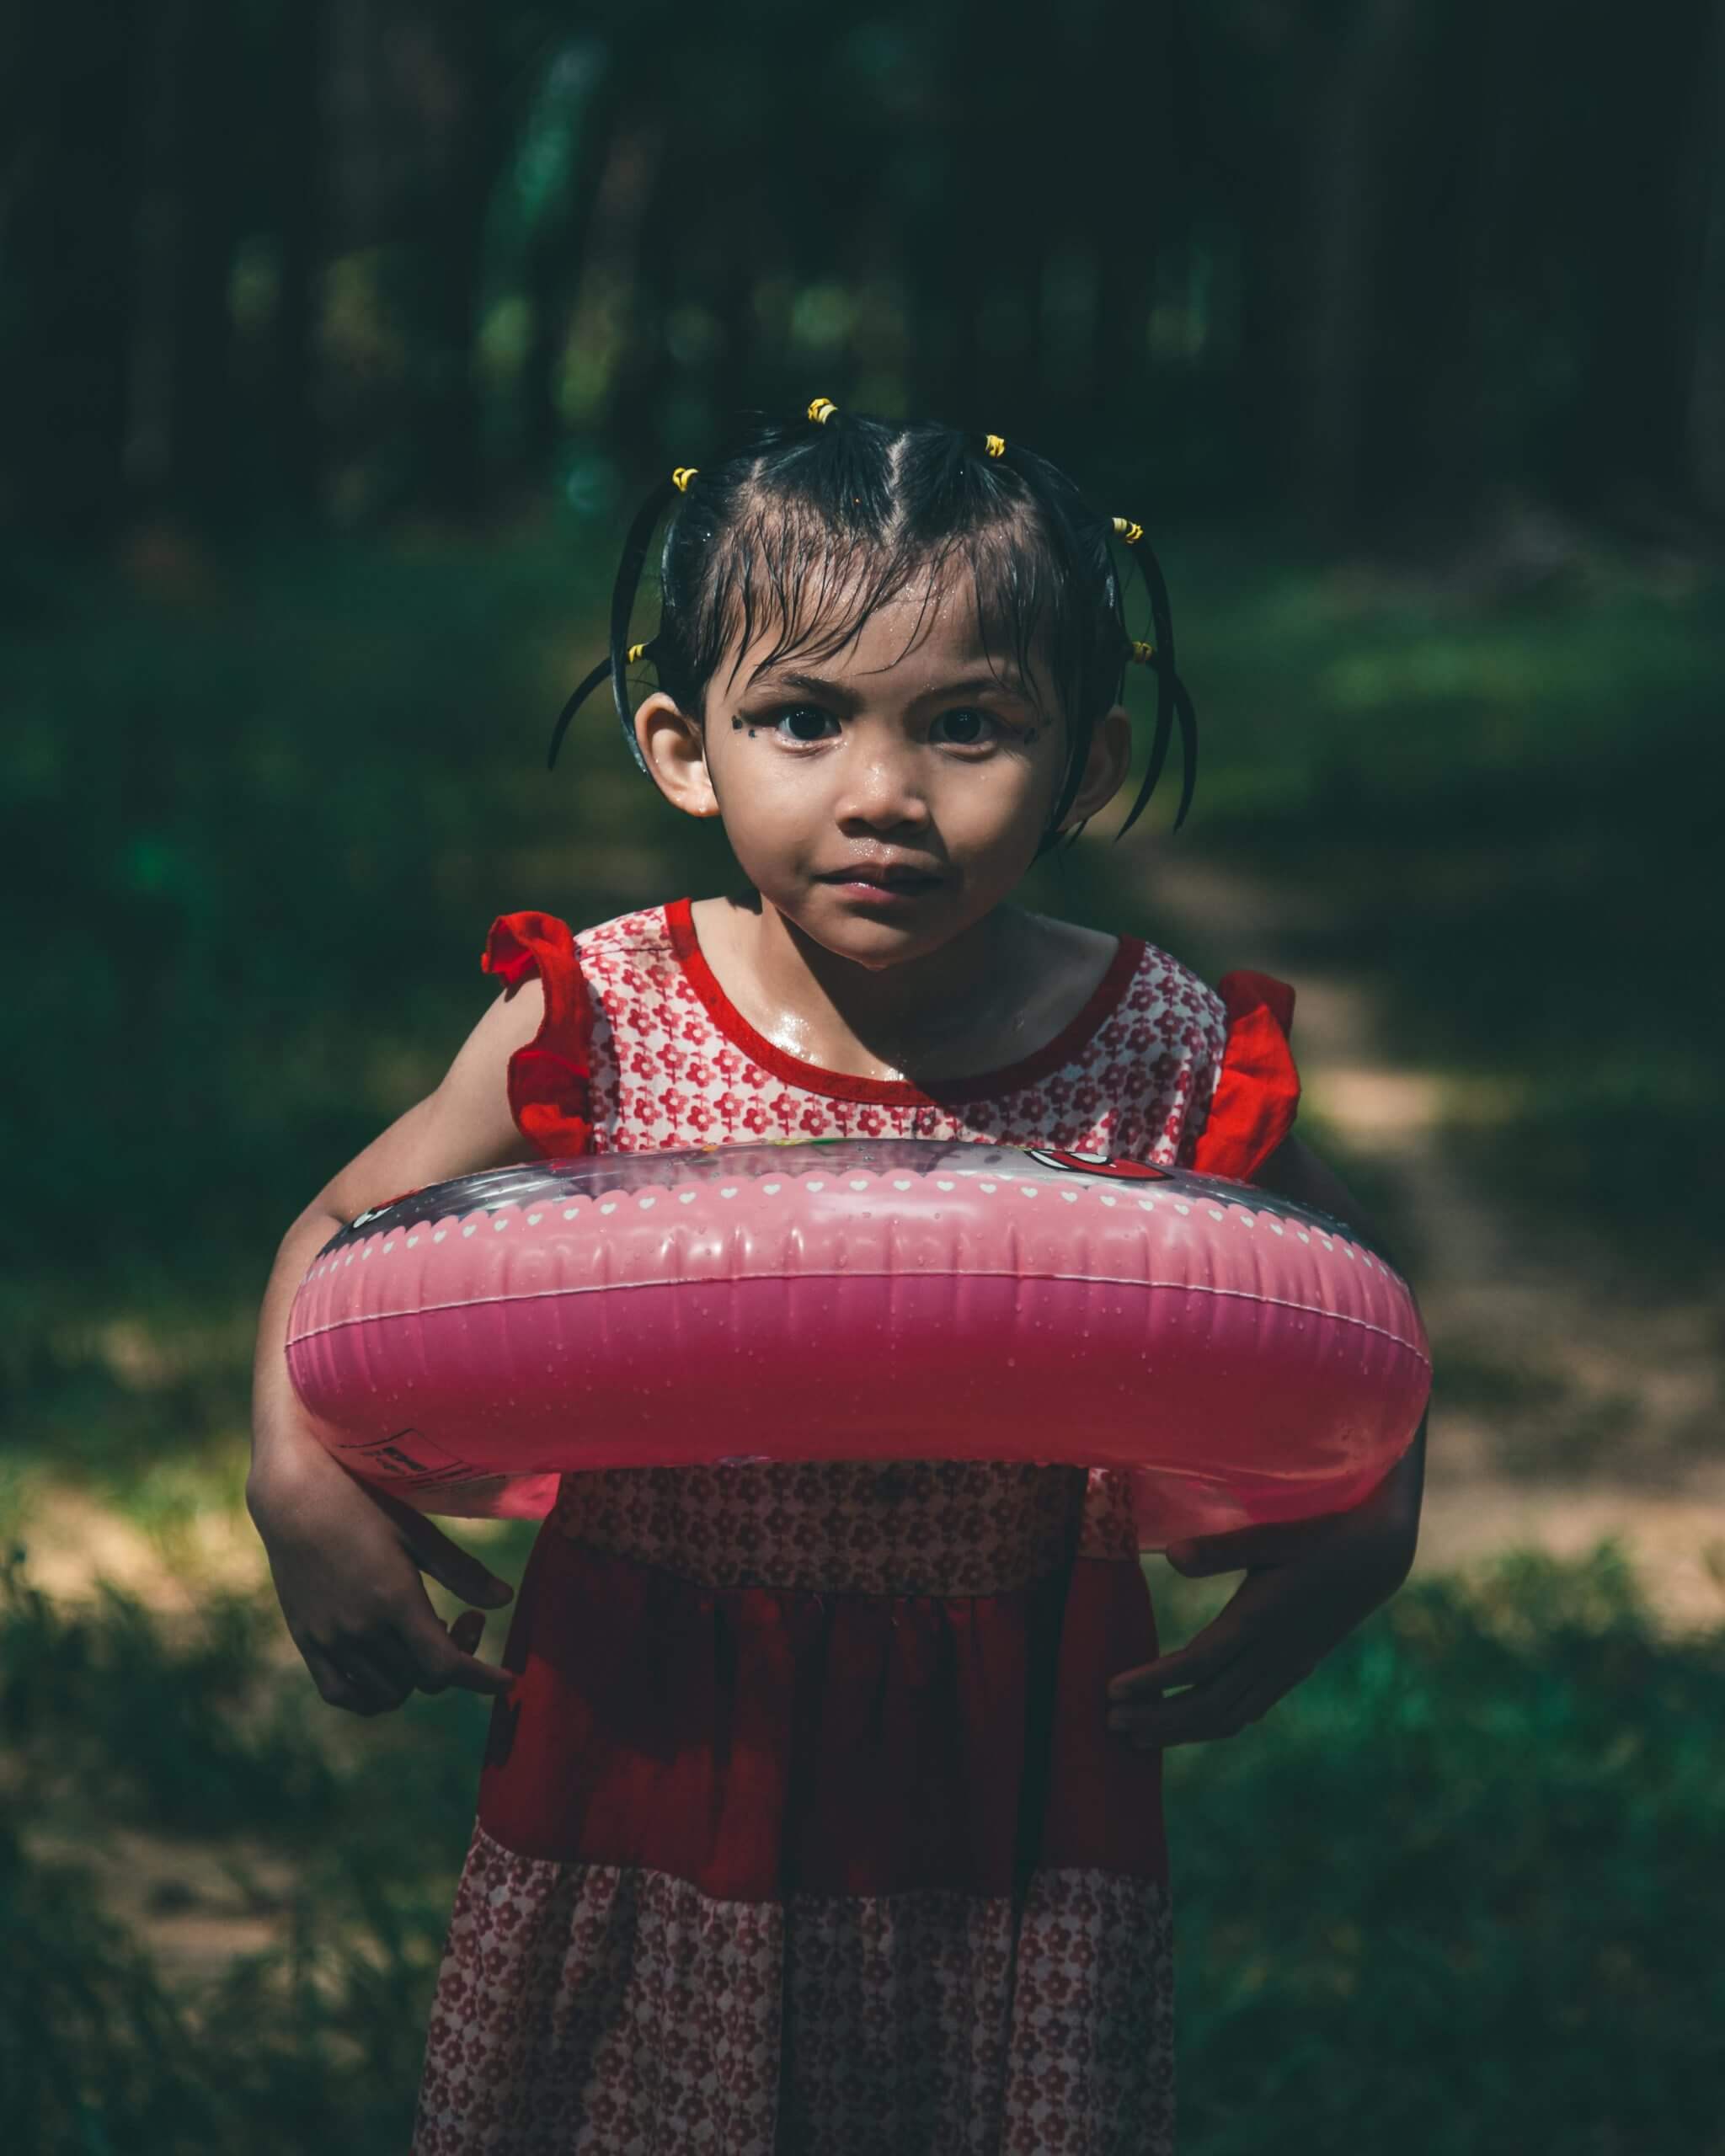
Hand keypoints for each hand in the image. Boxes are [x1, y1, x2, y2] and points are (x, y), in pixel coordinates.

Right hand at [247, 1438, 517, 1717]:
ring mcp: (329, 1639)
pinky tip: (386, 1665)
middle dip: (453, 1659)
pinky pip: (342, 1694)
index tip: (508, 1681)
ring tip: (418, 1633)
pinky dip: (370, 1694)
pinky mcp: (306, 1641)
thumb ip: (462, 1571)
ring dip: (415, 1675)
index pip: (445, 1666)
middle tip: (458, 1618)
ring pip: (387, 1692)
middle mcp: (360, 1629)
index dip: (482, 1680)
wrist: (293, 1497)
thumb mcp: (417, 1532)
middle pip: (421, 1679)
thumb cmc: (362, 1503)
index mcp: (394, 1600)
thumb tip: (506, 1600)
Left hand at [1106, 1499, 1416, 1748]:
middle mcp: (1273, 1654)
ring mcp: (1286, 1666)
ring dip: (1181, 1730)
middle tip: (1110, 1725)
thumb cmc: (1320, 1534)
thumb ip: (1222, 1549)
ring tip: (1137, 1737)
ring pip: (1228, 1716)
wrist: (1378, 1555)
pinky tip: (1192, 1725)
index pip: (1197, 1665)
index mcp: (1260, 1621)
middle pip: (1208, 1705)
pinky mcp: (1294, 1667)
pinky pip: (1249, 1709)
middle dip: (1158, 1720)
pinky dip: (1214, 1723)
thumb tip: (1170, 1556)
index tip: (1112, 1691)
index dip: (1154, 1683)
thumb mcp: (1273, 1535)